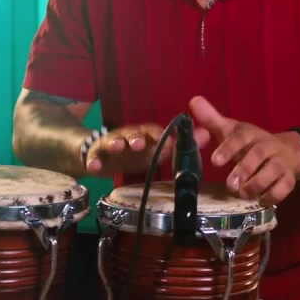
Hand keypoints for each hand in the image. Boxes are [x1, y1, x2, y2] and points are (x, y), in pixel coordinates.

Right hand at [83, 123, 208, 175]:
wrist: (100, 153)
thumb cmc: (134, 151)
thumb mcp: (156, 148)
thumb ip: (179, 144)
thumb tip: (207, 134)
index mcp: (144, 134)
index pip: (153, 132)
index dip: (160, 136)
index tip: (168, 142)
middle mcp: (127, 135)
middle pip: (131, 133)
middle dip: (136, 137)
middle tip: (139, 144)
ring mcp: (109, 144)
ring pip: (111, 141)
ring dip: (114, 142)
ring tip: (117, 147)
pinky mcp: (94, 155)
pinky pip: (92, 157)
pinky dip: (93, 161)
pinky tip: (94, 167)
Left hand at [188, 96, 299, 205]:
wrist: (289, 151)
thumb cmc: (252, 143)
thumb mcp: (232, 131)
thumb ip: (212, 120)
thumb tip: (193, 101)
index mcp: (251, 134)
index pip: (241, 136)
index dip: (228, 148)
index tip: (214, 161)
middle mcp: (268, 145)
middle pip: (259, 153)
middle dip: (244, 169)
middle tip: (229, 184)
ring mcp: (281, 161)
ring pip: (274, 170)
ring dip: (257, 184)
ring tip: (241, 193)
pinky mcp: (289, 178)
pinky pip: (285, 187)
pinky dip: (273, 195)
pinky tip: (260, 200)